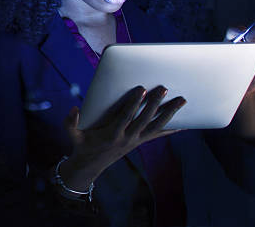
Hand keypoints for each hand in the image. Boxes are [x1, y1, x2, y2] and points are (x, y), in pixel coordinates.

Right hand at [59, 86, 185, 189]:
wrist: (90, 167)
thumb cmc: (81, 146)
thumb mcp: (73, 135)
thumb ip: (71, 122)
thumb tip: (74, 108)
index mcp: (112, 134)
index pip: (126, 116)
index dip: (135, 103)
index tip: (142, 89)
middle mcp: (128, 138)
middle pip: (145, 119)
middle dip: (155, 104)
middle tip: (164, 88)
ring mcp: (136, 141)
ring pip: (156, 126)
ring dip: (170, 113)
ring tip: (182, 100)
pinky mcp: (140, 142)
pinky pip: (158, 135)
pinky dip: (171, 129)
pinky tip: (184, 123)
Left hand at [225, 14, 254, 95]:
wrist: (235, 85)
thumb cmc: (225, 70)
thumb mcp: (220, 65)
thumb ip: (223, 59)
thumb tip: (233, 49)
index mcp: (232, 40)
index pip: (233, 31)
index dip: (236, 30)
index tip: (241, 31)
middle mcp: (247, 42)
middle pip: (253, 33)